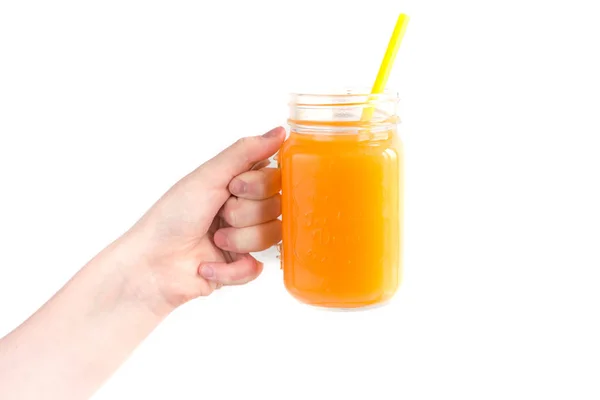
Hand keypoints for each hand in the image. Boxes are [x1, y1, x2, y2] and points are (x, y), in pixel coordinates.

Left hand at [123, 127, 285, 312]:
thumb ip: (245, 152)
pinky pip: (257, 268)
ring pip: (271, 237)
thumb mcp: (208, 177)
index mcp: (237, 184)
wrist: (150, 266)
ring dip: (238, 240)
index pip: (275, 179)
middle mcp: (244, 209)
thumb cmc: (171, 217)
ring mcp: (244, 239)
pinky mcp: (240, 268)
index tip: (234, 188)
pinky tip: (208, 265)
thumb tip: (280, 131)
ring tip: (214, 241)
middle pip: (276, 208)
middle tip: (219, 216)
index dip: (259, 186)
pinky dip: (231, 270)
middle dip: (244, 214)